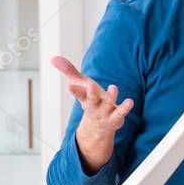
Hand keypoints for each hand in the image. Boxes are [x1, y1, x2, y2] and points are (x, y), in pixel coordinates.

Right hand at [51, 55, 133, 173]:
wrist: (98, 127)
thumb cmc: (89, 100)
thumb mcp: (80, 85)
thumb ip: (69, 71)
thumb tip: (53, 58)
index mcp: (84, 98)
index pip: (78, 93)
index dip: (75, 90)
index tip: (69, 86)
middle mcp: (93, 106)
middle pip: (91, 100)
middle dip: (91, 93)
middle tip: (90, 84)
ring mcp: (105, 113)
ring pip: (107, 104)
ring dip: (111, 96)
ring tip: (113, 87)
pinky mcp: (116, 117)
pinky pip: (121, 112)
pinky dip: (125, 107)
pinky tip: (130, 101)